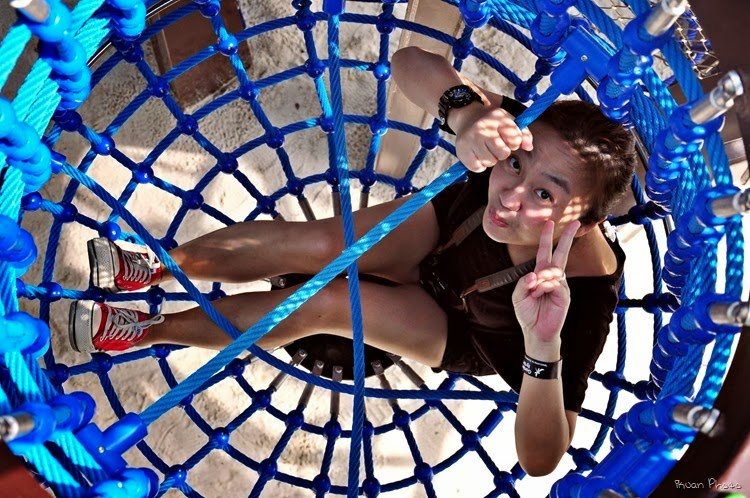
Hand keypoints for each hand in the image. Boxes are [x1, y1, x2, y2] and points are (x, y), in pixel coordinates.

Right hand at [452, 103, 532, 172]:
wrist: (468, 119)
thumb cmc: (493, 125)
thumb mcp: (509, 122)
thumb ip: (523, 134)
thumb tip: (529, 147)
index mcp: (498, 119)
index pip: (515, 140)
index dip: (514, 143)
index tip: (507, 139)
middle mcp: (483, 128)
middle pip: (503, 153)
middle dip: (502, 153)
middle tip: (495, 146)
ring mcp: (471, 139)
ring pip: (490, 162)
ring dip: (490, 159)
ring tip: (486, 150)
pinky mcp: (462, 151)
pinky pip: (478, 167)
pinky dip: (480, 165)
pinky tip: (478, 155)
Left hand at [512, 220, 579, 347]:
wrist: (535, 332)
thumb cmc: (528, 313)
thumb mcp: (518, 297)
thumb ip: (523, 283)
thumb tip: (534, 274)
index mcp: (541, 274)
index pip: (545, 252)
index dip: (547, 238)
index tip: (550, 223)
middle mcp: (553, 277)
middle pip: (561, 253)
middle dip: (567, 237)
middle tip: (575, 223)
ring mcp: (560, 286)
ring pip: (552, 271)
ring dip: (540, 279)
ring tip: (534, 292)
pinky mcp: (564, 296)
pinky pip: (555, 284)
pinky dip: (544, 287)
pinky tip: (540, 294)